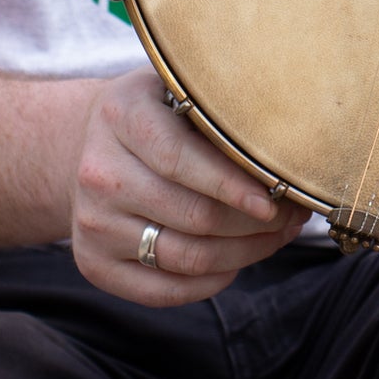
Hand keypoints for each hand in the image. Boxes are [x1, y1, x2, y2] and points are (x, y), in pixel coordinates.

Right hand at [71, 65, 307, 305]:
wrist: (84, 147)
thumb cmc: (151, 114)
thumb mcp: (173, 87)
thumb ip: (216, 107)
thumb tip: (286, 144)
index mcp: (121, 116)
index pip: (181, 159)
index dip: (232, 184)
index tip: (275, 196)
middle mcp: (99, 173)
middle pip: (193, 215)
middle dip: (255, 222)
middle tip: (293, 215)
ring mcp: (93, 224)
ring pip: (186, 257)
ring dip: (244, 253)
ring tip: (277, 236)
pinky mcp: (94, 265)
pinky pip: (164, 290)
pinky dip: (211, 281)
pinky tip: (238, 261)